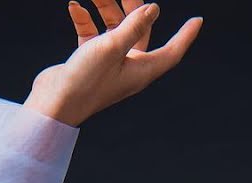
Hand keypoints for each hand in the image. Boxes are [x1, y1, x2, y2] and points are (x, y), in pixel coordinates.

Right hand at [24, 1, 202, 126]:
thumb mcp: (112, 48)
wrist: (54, 103)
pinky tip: (75, 7)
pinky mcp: (90, 61)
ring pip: (114, 29)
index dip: (185, 36)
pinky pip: (93, 35)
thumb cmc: (85, 80)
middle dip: (133, 6)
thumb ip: (133, 26)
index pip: (171, 52)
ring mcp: (109, 65)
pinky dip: (86, 20)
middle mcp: (128, 68)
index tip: (197, 20)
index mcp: (141, 71)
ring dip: (105, 8)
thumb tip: (153, 9)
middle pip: (140, 31)